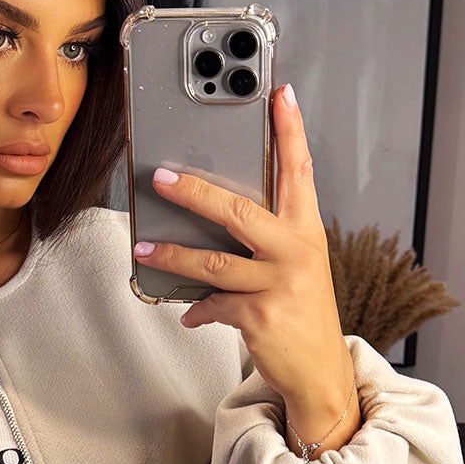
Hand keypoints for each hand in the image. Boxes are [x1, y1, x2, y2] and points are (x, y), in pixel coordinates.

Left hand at [133, 83, 352, 412]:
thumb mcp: (296, 266)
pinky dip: (197, 307)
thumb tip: (211, 223)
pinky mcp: (260, 317)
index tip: (279, 94)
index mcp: (305, 231)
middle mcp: (295, 252)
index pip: (299, 170)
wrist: (319, 369)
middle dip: (195, 193)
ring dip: (173, 254)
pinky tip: (189, 310)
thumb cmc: (302, 311)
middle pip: (239, 211)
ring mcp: (279, 284)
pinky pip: (214, 304)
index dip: (289, 131)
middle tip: (162, 177)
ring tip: (145, 247)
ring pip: (214, 262)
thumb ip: (264, 239)